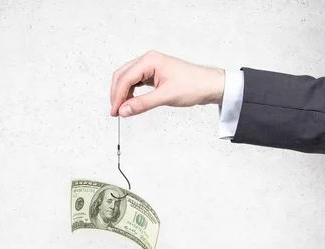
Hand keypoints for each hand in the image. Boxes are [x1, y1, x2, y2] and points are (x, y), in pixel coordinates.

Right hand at [110, 50, 224, 117]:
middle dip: (117, 94)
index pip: (126, 78)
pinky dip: (130, 93)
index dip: (118, 96)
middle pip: (122, 76)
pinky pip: (136, 83)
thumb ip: (142, 104)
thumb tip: (124, 110)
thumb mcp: (165, 97)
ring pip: (127, 79)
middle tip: (115, 112)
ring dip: (122, 94)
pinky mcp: (154, 75)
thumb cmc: (193, 85)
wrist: (209, 86)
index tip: (115, 112)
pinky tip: (131, 103)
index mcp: (150, 61)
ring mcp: (151, 67)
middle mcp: (149, 61)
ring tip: (122, 110)